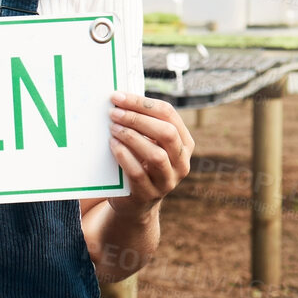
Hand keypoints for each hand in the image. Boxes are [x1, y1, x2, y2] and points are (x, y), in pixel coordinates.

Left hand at [107, 92, 192, 217]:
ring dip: (132, 137)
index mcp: (184, 143)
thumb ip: (142, 124)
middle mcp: (182, 162)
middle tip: (114, 112)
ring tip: (113, 128)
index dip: (142, 103)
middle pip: (166, 133)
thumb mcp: (147, 143)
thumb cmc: (139, 162)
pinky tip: (113, 145)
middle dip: (138, 119)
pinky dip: (125, 156)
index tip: (118, 97)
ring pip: (156, 155)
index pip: (169, 114)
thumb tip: (120, 98)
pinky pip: (138, 173)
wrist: (134, 201)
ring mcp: (168, 181)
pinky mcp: (149, 194)